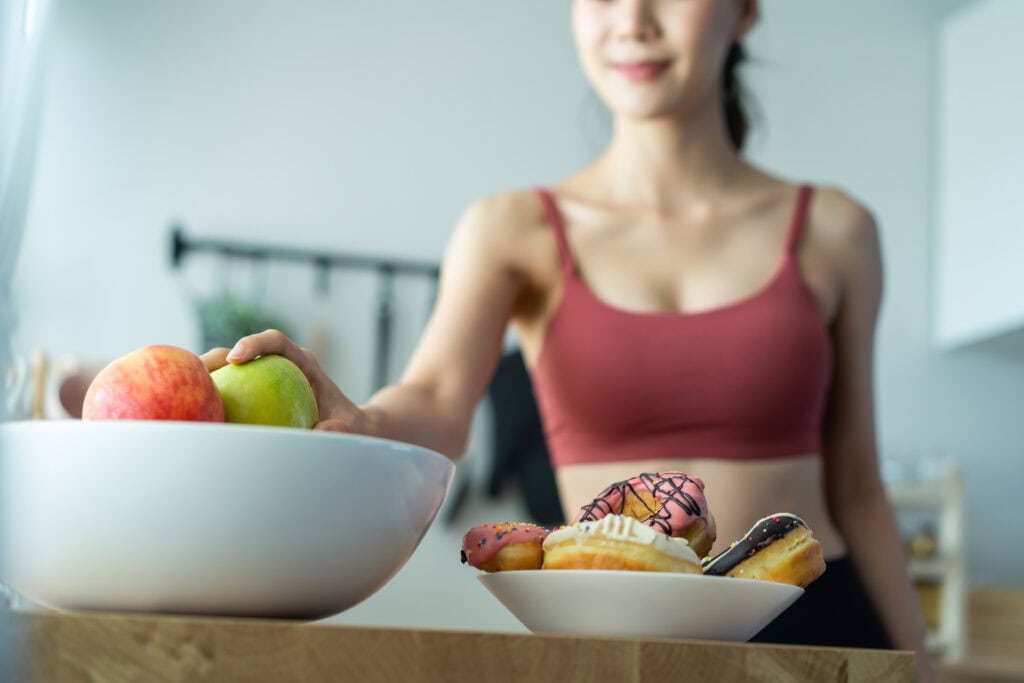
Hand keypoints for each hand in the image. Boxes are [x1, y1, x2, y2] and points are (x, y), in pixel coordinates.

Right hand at [200, 329, 367, 433]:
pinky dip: (211, 402)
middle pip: (244, 351)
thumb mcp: (347, 428)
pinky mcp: (256, 394)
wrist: (348, 427)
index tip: (236, 358)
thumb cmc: (349, 425)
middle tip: (192, 372)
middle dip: (217, 357)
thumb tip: (316, 437)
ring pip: (231, 371)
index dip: (254, 343)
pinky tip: (192, 419)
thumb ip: (334, 430)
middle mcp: (281, 365)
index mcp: (302, 363)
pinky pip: (230, 394)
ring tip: (179, 393)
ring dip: (205, 378)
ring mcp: (266, 378)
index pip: (277, 342)